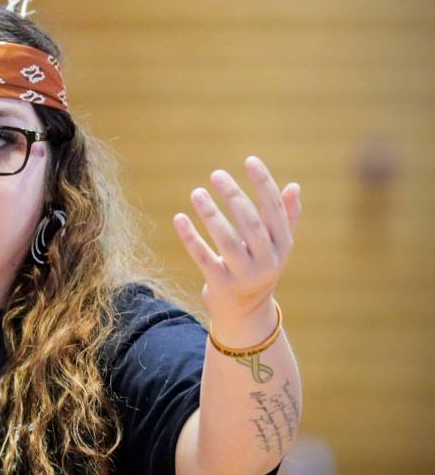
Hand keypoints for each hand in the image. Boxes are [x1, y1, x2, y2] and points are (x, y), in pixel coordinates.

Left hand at [172, 156, 300, 338]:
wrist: (245, 314)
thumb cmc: (259, 268)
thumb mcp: (277, 247)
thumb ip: (286, 217)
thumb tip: (294, 186)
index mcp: (282, 246)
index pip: (274, 210)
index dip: (264, 184)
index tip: (250, 160)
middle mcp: (267, 261)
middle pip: (251, 224)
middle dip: (234, 196)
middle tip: (216, 174)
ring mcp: (244, 275)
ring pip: (227, 241)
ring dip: (210, 214)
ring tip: (196, 192)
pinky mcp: (220, 285)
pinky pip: (203, 258)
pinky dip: (190, 238)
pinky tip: (179, 218)